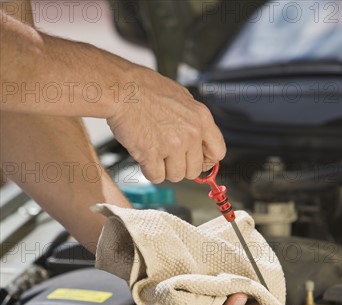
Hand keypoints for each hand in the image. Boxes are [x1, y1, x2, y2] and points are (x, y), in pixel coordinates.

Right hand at [108, 65, 225, 182]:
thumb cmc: (145, 90)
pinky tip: (144, 155)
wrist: (122, 89)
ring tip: (154, 151)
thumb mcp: (182, 98)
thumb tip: (198, 140)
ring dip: (164, 169)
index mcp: (201, 118)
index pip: (218, 152)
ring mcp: (172, 145)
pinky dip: (149, 170)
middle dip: (180, 166)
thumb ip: (193, 121)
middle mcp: (191, 133)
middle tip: (167, 156)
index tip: (197, 161)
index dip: (205, 161)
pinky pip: (156, 177)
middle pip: (194, 170)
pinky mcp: (152, 155)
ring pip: (176, 176)